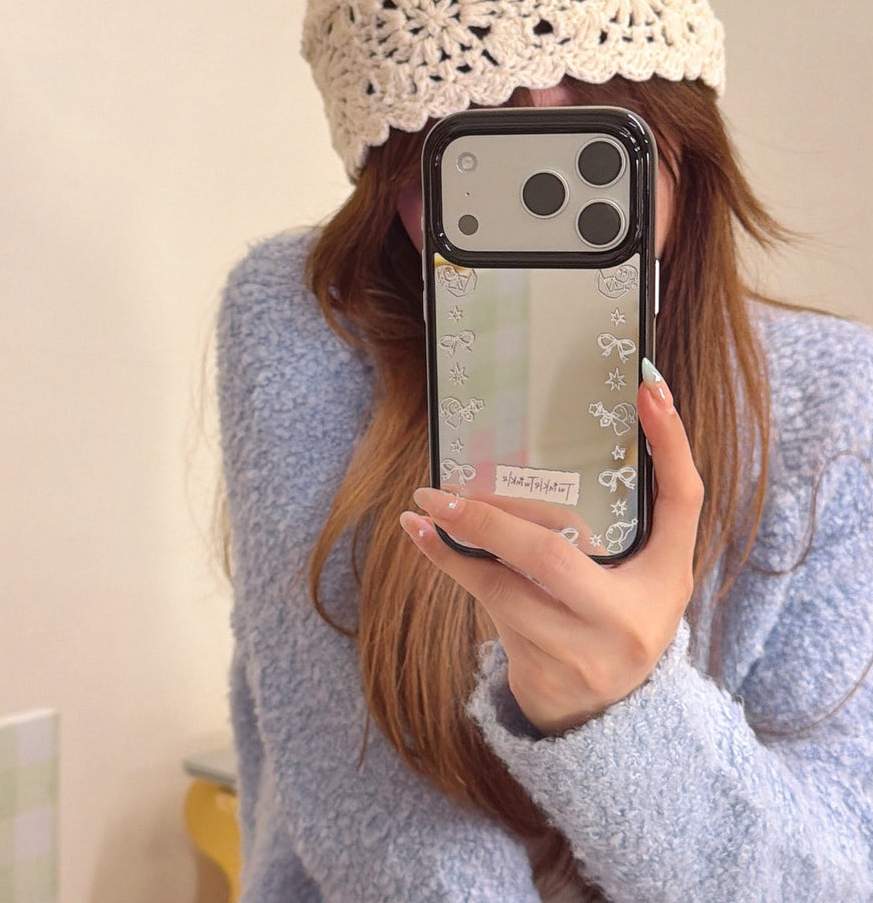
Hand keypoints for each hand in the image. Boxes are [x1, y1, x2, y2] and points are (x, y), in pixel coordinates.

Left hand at [400, 361, 701, 734]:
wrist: (602, 720)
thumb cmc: (613, 621)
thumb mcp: (638, 574)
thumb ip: (623, 519)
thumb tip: (580, 437)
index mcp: (668, 579)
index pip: (684, 500)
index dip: (672, 444)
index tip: (649, 386)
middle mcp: (635, 617)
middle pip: (555, 554)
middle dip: (493, 518)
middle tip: (446, 488)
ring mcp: (587, 651)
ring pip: (508, 586)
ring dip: (460, 542)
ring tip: (425, 507)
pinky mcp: (546, 669)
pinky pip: (491, 607)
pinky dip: (453, 567)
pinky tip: (423, 538)